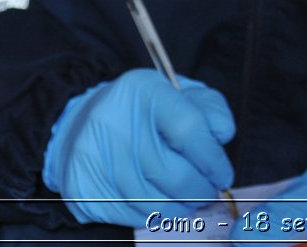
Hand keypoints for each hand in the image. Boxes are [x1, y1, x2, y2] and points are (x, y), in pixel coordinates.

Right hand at [42, 68, 235, 226]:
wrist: (83, 122)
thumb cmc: (143, 110)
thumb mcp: (180, 93)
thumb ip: (210, 108)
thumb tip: (223, 136)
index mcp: (144, 91)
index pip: (189, 130)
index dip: (213, 160)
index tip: (223, 175)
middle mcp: (115, 122)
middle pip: (173, 174)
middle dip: (201, 191)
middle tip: (208, 193)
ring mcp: (95, 157)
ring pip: (154, 202)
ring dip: (180, 208)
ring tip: (188, 201)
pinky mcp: (83, 188)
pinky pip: (131, 215)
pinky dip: (153, 214)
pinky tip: (160, 203)